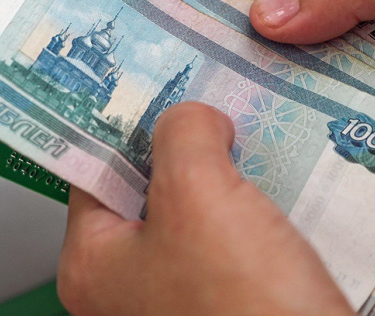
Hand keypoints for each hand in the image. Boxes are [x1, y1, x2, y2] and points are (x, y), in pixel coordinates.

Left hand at [57, 102, 354, 315]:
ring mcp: (184, 301)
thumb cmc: (243, 310)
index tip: (152, 82)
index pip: (92, 169)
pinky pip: (238, 241)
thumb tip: (190, 118)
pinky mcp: (235, 305)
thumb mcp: (197, 194)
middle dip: (186, 144)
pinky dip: (257, 208)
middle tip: (213, 99)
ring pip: (200, 213)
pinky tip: (282, 180)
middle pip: (149, 188)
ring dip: (228, 174)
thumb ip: (181, 134)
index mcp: (94, 266)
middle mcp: (131, 289)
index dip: (123, 120)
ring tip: (255, 132)